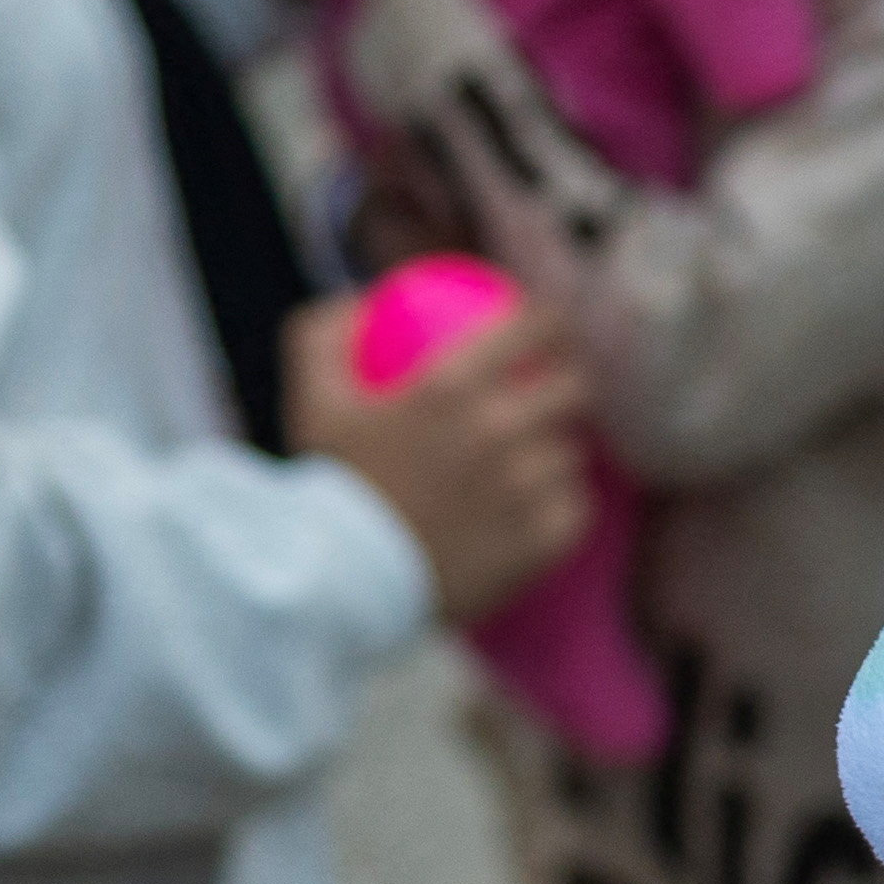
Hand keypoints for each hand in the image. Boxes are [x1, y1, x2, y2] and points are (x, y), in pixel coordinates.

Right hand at [290, 289, 591, 617]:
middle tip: (554, 390)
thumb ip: (327, 332)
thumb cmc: (328, 487)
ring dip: (552, 453)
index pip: (535, 327)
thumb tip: (362, 297)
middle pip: (573, 389)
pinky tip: (539, 507)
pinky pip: (570, 508)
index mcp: (454, 387)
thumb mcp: (311, 398)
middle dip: (569, 381)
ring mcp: (528, 488)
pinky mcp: (545, 539)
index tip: (547, 328)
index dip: (551, 319)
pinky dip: (555, 506)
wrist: (342, 587)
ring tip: (534, 460)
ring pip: (568, 455)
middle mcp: (501, 432)